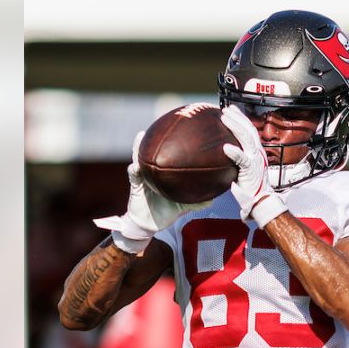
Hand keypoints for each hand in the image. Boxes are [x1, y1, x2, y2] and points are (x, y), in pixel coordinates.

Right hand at [94, 131, 205, 252]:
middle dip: (157, 138)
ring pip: (139, 158)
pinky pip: (133, 176)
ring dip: (139, 147)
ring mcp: (143, 176)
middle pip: (154, 151)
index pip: (169, 155)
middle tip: (164, 123)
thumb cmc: (167, 211)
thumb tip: (215, 198)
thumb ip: (198, 201)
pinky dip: (134, 171)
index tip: (184, 131)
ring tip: (141, 135)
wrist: (150, 224)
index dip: (174, 144)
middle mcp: (153, 171)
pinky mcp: (134, 185)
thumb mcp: (185, 205)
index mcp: (165, 173)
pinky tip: (135, 167)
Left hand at [221, 105, 286, 225]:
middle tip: (226, 110)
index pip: (250, 131)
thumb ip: (236, 161)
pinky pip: (242, 160)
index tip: (231, 110)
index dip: (241, 119)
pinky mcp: (251, 170)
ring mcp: (256, 161)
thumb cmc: (250, 188)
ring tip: (224, 118)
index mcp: (257, 152)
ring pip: (246, 139)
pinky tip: (226, 147)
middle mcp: (258, 153)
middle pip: (249, 130)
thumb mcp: (244, 170)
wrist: (261, 201)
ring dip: (235, 127)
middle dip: (238, 117)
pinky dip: (235, 153)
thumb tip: (220, 155)